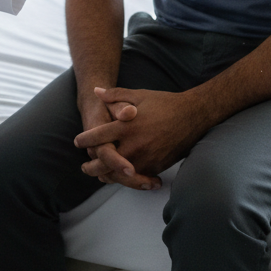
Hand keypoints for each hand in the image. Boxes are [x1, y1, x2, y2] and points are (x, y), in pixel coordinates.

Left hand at [74, 86, 210, 189]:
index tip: (78, 141)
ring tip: (99, 175)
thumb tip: (96, 92)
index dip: (85, 139)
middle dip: (92, 166)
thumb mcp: (138, 95)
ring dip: (107, 176)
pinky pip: (135, 177)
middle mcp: (133, 144)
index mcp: (126, 125)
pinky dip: (125, 179)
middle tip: (85, 166)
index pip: (97, 136)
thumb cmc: (163, 103)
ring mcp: (145, 158)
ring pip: (119, 174)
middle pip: (104, 161)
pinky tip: (120, 177)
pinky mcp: (155, 166)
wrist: (192, 116)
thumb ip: (115, 95)